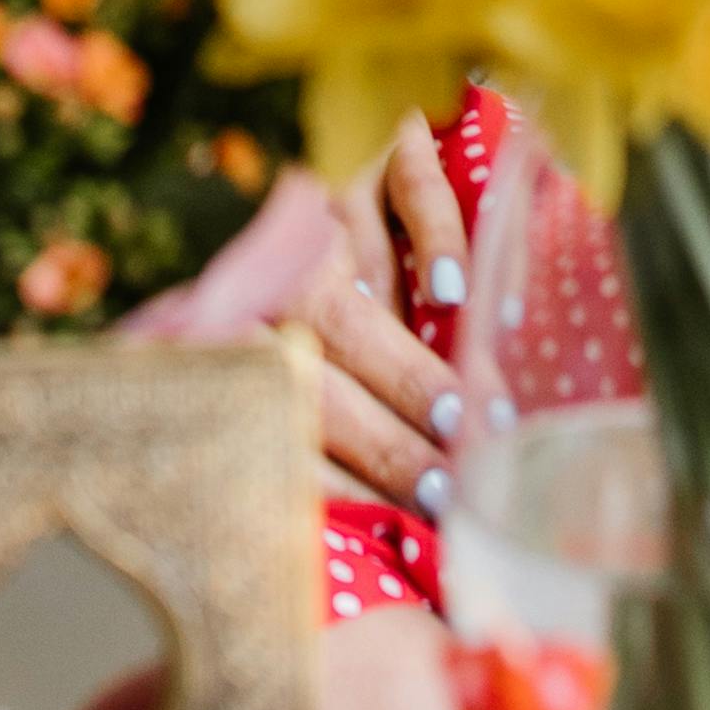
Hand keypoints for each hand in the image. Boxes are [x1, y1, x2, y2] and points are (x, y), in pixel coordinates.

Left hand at [286, 110, 467, 517]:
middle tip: (444, 487)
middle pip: (312, 369)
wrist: (336, 201)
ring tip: (465, 418)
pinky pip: (403, 193)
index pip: (275, 425)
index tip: (392, 529)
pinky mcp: (375, 162)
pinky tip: (462, 293)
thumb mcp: (328, 390)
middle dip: (380, 438)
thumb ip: (344, 453)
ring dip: (407, 363)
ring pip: (350, 293)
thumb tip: (399, 546)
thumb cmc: (344, 337)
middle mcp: (269, 282)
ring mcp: (321, 217)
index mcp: (243, 347)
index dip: (334, 483)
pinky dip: (432, 240)